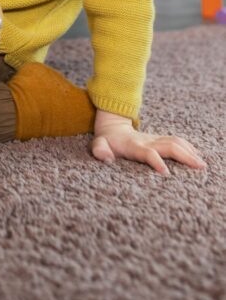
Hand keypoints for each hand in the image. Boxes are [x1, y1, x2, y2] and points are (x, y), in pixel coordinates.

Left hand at [92, 109, 206, 174]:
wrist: (112, 125)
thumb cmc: (107, 140)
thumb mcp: (98, 144)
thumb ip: (100, 150)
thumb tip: (106, 157)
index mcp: (134, 146)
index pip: (148, 153)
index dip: (156, 161)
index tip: (166, 173)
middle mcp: (147, 142)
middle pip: (169, 146)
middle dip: (184, 156)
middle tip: (198, 168)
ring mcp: (154, 140)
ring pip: (175, 142)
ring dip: (189, 152)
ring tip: (202, 164)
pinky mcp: (159, 140)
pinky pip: (176, 141)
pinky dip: (188, 147)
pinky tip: (196, 155)